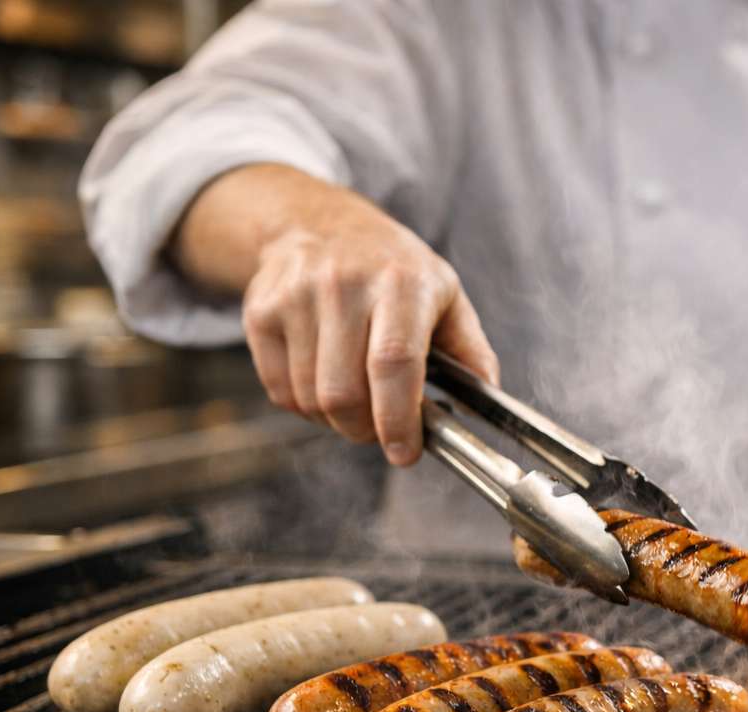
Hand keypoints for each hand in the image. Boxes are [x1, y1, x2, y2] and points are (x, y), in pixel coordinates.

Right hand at [174, 164, 498, 464]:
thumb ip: (470, 350)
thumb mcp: (446, 295)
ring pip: (310, 398)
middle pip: (344, 393)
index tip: (404, 452)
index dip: (398, 418)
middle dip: (365, 430)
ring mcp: (296, 296)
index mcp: (401, 283)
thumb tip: (487, 397)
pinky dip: (304, 406)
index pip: (394, 362)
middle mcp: (343, 284)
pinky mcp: (261, 311)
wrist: (321, 224)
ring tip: (356, 401)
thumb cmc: (394, 269)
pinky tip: (324, 382)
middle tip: (381, 431)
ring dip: (335, 420)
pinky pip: (279, 390)